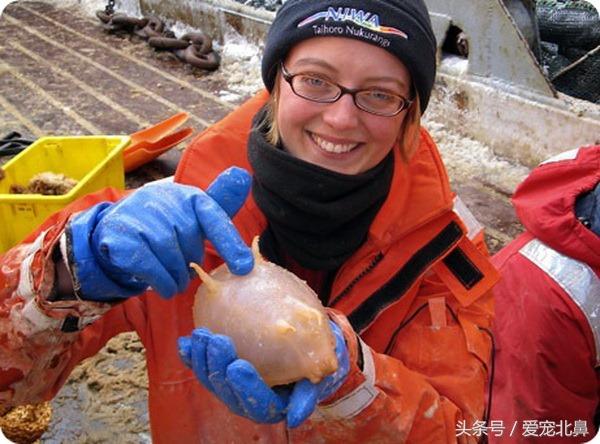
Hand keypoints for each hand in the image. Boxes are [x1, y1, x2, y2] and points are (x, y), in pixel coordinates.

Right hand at [68, 167, 252, 300]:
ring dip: (177, 276)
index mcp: (186, 195)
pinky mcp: (120, 235)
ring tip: (176, 283)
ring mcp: (138, 214)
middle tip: (188, 272)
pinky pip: (150, 265)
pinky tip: (164, 287)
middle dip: (192, 261)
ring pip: (170, 255)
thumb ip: (220, 201)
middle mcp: (162, 199)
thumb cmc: (165, 225)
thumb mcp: (193, 214)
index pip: (213, 215)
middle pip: (190, 240)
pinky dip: (161, 281)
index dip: (229, 242)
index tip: (244, 268)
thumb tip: (243, 175)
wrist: (116, 231)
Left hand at [177, 320, 349, 427]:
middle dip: (218, 365)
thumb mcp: (317, 379)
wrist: (305, 350)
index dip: (245, 386)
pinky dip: (191, 356)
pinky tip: (184, 343)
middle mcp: (246, 400)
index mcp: (270, 406)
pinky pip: (201, 365)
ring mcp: (230, 385)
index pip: (255, 402)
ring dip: (202, 358)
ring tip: (201, 335)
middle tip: (217, 340)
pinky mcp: (220, 370)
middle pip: (227, 388)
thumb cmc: (313, 364)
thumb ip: (307, 396)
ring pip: (211, 377)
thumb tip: (295, 417)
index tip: (238, 366)